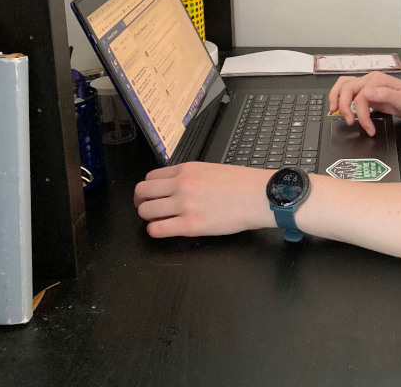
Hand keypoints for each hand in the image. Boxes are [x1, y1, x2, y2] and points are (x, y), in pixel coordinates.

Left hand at [134, 162, 274, 237]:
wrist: (259, 196)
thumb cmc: (243, 184)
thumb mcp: (211, 169)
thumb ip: (190, 176)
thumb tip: (176, 186)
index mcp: (187, 170)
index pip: (150, 177)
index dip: (148, 189)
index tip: (152, 196)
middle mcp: (181, 185)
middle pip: (142, 192)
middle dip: (141, 202)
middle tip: (149, 209)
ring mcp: (184, 205)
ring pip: (145, 211)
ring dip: (149, 217)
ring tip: (160, 221)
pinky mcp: (190, 225)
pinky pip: (156, 230)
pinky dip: (156, 231)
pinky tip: (166, 230)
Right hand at [328, 71, 400, 135]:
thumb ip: (385, 95)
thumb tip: (367, 92)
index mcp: (378, 80)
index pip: (361, 96)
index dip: (362, 114)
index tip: (368, 128)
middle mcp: (370, 80)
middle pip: (346, 87)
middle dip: (343, 105)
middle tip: (348, 121)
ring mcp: (368, 85)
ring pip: (344, 86)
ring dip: (336, 97)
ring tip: (334, 111)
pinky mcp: (368, 93)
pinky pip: (350, 92)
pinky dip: (343, 99)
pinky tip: (342, 109)